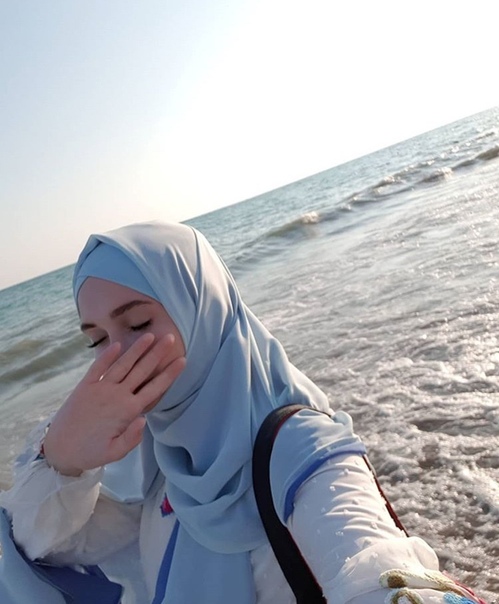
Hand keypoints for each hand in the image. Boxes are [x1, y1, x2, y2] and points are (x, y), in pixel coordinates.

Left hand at [43, 333, 184, 475]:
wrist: (57, 448)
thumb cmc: (89, 452)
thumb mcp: (115, 453)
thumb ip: (132, 438)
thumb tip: (145, 419)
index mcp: (127, 411)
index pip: (154, 388)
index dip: (169, 374)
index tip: (182, 360)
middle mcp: (116, 395)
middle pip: (142, 370)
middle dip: (157, 353)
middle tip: (170, 337)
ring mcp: (100, 388)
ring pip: (123, 364)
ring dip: (137, 349)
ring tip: (150, 335)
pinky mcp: (85, 386)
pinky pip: (98, 367)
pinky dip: (108, 355)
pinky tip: (118, 344)